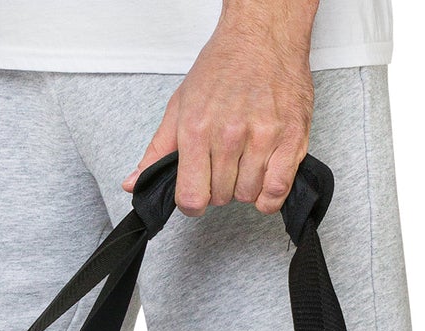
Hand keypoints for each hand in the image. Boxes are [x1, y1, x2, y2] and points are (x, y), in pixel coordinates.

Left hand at [124, 0, 316, 215]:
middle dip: (219, 188)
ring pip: (247, 196)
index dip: (192, 203)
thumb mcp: (180, 104)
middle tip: (223, 164)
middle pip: (220, 197)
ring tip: (245, 161)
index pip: (191, 197)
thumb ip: (158, 150)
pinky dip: (269, 196)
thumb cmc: (223, 66)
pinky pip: (276, 191)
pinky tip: (264, 179)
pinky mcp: (291, 139)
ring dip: (244, 187)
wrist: (263, 35)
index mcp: (197, 129)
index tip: (197, 193)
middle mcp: (229, 135)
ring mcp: (262, 138)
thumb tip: (134, 184)